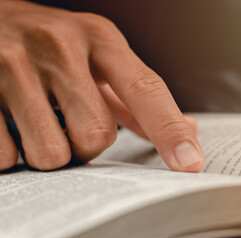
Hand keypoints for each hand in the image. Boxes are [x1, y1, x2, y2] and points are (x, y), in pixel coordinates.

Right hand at [0, 1, 203, 171]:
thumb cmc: (53, 46)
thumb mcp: (98, 56)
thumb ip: (137, 96)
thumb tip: (187, 128)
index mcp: (100, 39)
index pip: (146, 90)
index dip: (170, 131)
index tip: (190, 163)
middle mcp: (60, 45)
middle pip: (96, 135)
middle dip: (86, 146)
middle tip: (70, 124)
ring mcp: (13, 63)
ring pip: (52, 154)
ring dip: (50, 152)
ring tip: (39, 123)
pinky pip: (6, 156)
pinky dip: (12, 153)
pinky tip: (8, 124)